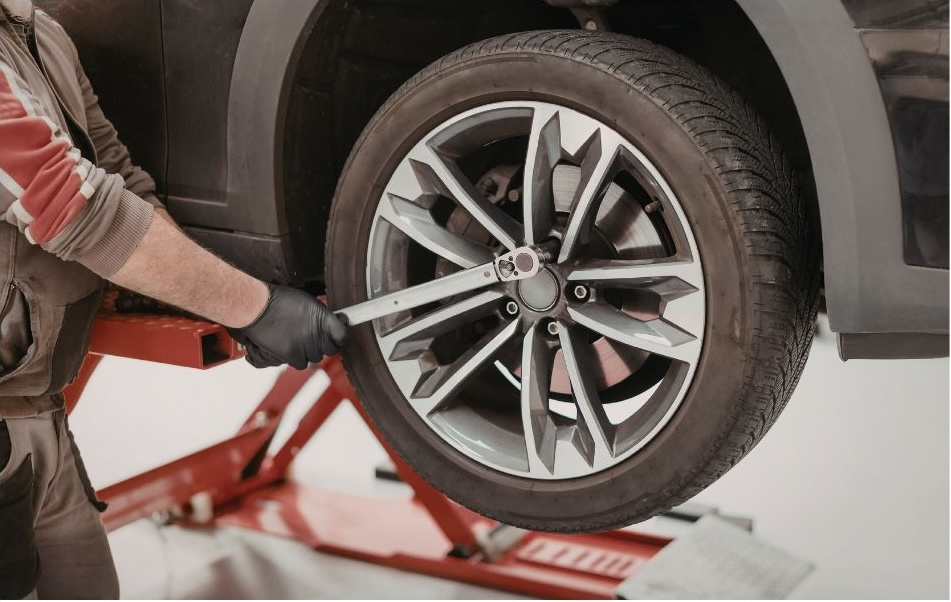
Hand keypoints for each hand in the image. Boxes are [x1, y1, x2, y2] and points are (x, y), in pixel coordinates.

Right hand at [227, 284, 347, 368]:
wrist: (257, 306)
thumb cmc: (280, 300)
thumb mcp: (308, 302)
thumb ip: (322, 316)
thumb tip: (333, 324)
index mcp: (324, 318)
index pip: (343, 335)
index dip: (341, 337)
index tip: (338, 336)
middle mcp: (318, 333)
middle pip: (330, 349)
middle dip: (323, 344)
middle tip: (312, 338)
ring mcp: (306, 345)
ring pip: (315, 357)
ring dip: (308, 351)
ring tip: (296, 340)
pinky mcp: (292, 355)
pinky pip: (302, 364)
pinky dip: (297, 358)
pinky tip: (290, 348)